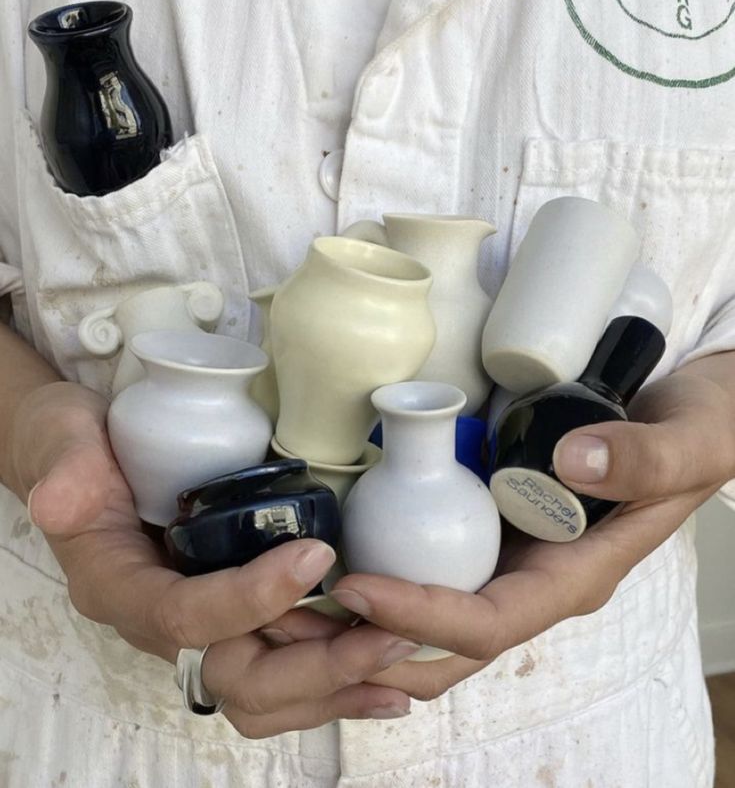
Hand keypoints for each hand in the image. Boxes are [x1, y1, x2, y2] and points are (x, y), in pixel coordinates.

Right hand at [9, 382, 418, 735]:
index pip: (188, 617)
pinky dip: (334, 679)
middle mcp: (163, 623)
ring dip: (336, 683)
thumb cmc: (77, 445)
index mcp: (121, 588)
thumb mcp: (62, 440)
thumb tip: (62, 501)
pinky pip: (280, 673)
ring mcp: (199, 626)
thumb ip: (66, 468)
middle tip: (390, 629)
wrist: (86, 454)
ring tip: (402, 657)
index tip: (317, 553)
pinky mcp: (230, 617)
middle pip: (238, 680)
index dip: (252, 597)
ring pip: (265, 694)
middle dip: (318, 665)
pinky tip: (386, 672)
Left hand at [271, 360, 734, 700]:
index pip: (488, 621)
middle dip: (368, 640)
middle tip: (291, 613)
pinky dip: (380, 576)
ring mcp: (509, 557)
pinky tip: (332, 554)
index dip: (421, 616)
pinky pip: (431, 570)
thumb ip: (642, 457)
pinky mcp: (492, 528)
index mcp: (574, 575)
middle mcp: (534, 580)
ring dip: (360, 619)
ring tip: (290, 595)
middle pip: (443, 643)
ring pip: (428, 618)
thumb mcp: (688, 440)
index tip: (356, 587)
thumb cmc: (700, 429)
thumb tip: (572, 465)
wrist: (696, 414)